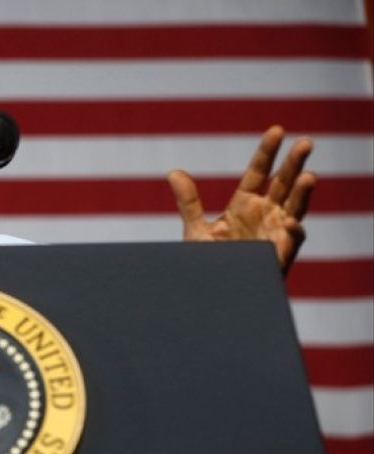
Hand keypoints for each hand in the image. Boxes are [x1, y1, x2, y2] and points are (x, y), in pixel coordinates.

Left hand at [167, 126, 314, 273]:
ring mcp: (274, 234)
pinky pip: (290, 244)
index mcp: (245, 205)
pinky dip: (293, 233)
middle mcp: (265, 215)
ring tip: (310, 176)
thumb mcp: (196, 230)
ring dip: (303, 194)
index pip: (259, 172)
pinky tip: (292, 223)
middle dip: (295, 164)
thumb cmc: (207, 263)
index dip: (268, 152)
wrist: (210, 293)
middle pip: (284, 184)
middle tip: (306, 143)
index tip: (278, 130)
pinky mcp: (278, 256)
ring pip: (295, 209)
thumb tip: (174, 172)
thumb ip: (189, 202)